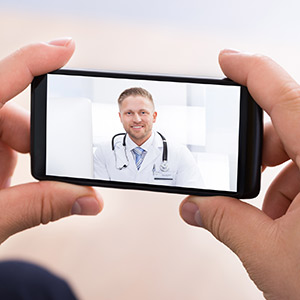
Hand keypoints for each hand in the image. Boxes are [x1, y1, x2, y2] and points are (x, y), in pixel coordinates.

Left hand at [0, 39, 102, 243]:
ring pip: (9, 134)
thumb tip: (88, 200)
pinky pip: (3, 148)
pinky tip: (9, 191)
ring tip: (16, 194)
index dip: (34, 59)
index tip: (66, 48)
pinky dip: (15, 165)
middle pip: (10, 114)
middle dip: (38, 142)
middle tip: (56, 176)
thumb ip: (38, 207)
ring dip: (25, 160)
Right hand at [180, 50, 299, 299]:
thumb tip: (193, 206)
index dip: (251, 72)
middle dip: (259, 146)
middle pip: (293, 124)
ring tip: (268, 213)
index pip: (285, 97)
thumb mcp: (268, 254)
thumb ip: (223, 221)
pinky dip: (297, 187)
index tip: (228, 60)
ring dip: (278, 175)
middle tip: (239, 169)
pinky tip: (287, 218)